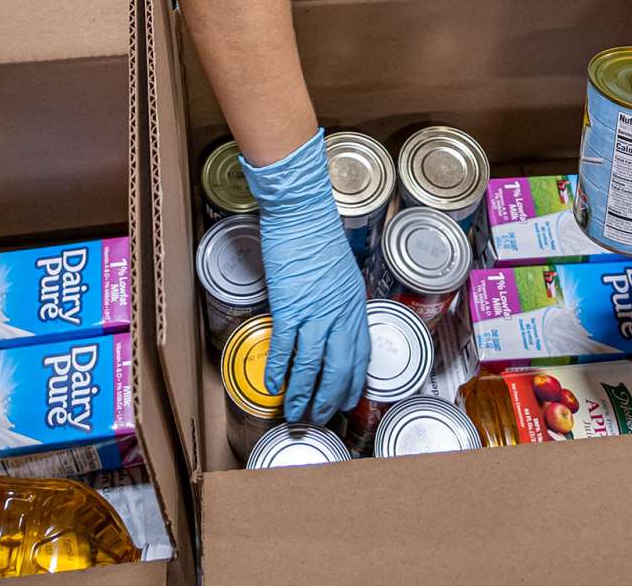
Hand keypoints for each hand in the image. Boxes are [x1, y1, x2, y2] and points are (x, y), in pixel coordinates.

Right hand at [240, 129, 371, 422]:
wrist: (302, 214)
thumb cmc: (319, 237)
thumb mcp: (342, 274)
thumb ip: (340, 302)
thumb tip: (333, 324)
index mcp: (354, 306)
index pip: (360, 357)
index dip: (353, 384)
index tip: (346, 401)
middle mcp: (339, 315)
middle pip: (339, 370)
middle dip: (329, 399)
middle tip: (319, 417)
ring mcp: (315, 313)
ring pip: (312, 367)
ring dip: (302, 394)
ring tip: (294, 412)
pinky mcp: (289, 307)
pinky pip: (285, 348)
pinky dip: (278, 370)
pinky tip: (271, 384)